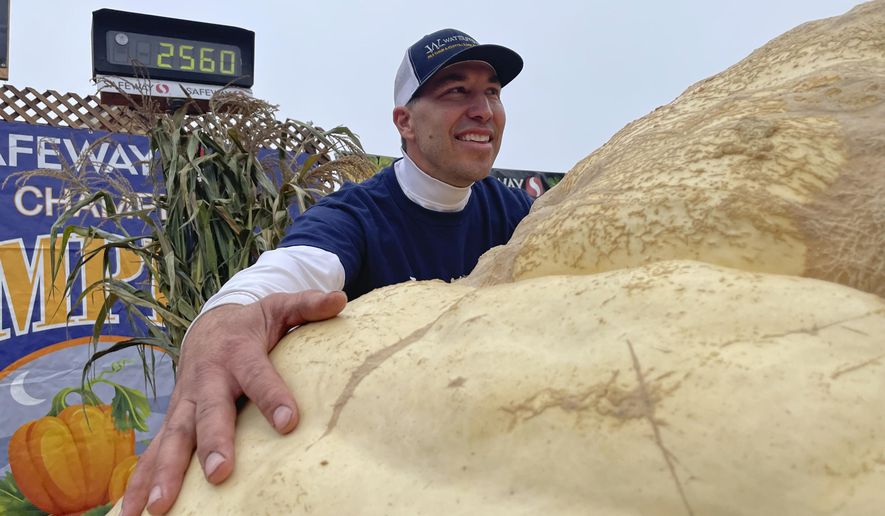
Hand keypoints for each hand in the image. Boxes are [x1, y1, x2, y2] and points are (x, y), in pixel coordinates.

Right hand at [120, 290, 346, 514]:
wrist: (208, 327)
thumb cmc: (252, 324)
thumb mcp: (279, 308)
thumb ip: (307, 306)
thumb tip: (339, 298)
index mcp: (238, 353)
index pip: (258, 376)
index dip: (273, 397)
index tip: (289, 422)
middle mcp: (207, 380)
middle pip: (209, 414)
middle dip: (212, 443)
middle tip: (219, 474)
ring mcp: (184, 403)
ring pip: (173, 439)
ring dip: (164, 473)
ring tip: (158, 508)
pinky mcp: (173, 421)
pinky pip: (153, 453)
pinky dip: (138, 482)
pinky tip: (129, 514)